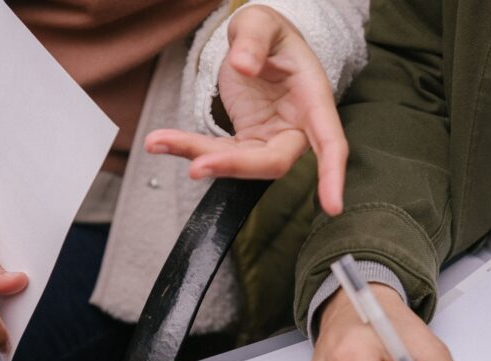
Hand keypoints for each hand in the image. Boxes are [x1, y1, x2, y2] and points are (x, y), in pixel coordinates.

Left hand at [145, 5, 346, 214]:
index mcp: (313, 99)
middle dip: (234, 166)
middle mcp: (295, 127)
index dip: (332, 175)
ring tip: (157, 141)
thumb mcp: (262, 22)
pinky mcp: (244, 143)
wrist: (258, 45)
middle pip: (272, 162)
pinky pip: (217, 153)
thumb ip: (254, 39)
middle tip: (196, 166)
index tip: (332, 207)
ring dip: (198, 156)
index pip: (330, 143)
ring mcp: (268, 139)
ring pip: (238, 162)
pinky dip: (187, 147)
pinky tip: (159, 141)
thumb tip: (243, 65)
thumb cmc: (271, 35)